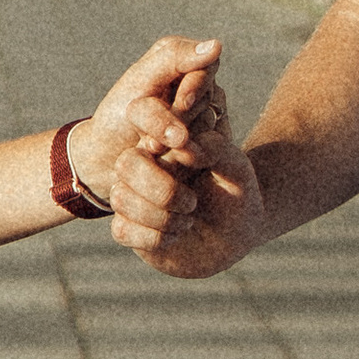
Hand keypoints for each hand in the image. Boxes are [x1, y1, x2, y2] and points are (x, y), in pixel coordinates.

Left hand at [67, 35, 228, 195]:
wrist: (107, 159)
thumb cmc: (118, 115)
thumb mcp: (140, 81)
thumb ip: (174, 58)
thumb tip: (217, 45)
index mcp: (183, 63)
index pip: (205, 68)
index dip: (195, 87)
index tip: (182, 104)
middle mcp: (200, 89)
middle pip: (207, 100)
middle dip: (179, 119)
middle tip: (151, 136)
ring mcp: (207, 119)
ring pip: (211, 128)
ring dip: (178, 142)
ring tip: (149, 149)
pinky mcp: (208, 148)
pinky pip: (211, 151)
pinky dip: (186, 158)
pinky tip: (164, 162)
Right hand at [109, 121, 267, 276]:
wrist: (237, 234)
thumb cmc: (236, 193)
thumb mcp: (235, 167)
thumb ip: (214, 148)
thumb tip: (183, 148)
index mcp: (163, 143)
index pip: (142, 120)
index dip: (156, 130)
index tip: (184, 147)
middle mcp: (142, 167)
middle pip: (126, 164)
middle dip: (161, 188)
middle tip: (192, 203)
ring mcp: (132, 198)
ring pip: (120, 198)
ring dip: (160, 215)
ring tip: (188, 220)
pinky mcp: (128, 229)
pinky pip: (122, 230)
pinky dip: (153, 238)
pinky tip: (175, 237)